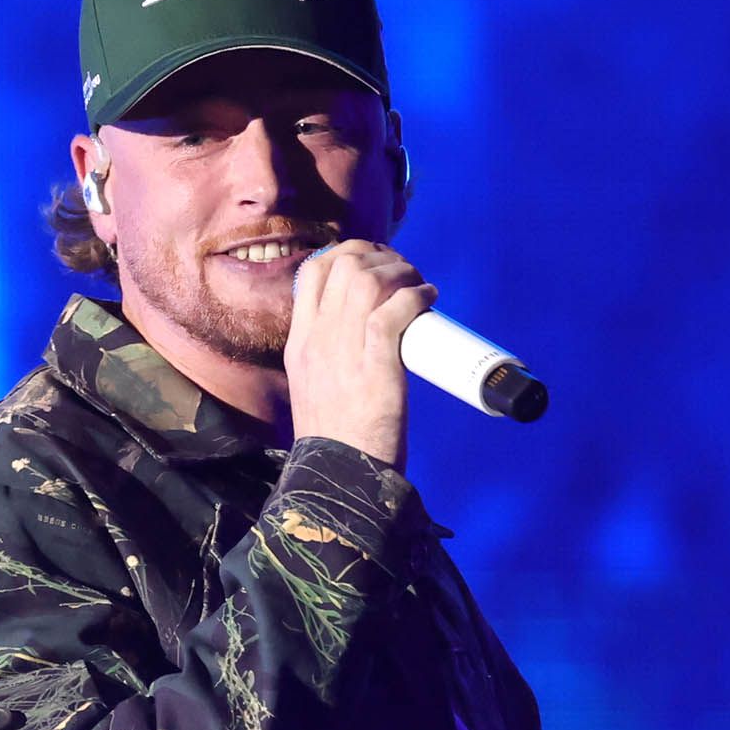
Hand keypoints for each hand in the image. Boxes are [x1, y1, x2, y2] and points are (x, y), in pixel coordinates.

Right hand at [285, 240, 436, 468]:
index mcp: (300, 342)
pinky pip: (393, 311)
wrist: (339, 475)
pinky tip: (429, 300)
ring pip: (366, 280)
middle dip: (378, 256)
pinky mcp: (375, 364)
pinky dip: (415, 296)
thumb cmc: (337, 436)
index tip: (373, 263)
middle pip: (340, 265)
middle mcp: (317, 338)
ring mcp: (343, 350)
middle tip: (403, 272)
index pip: (310, 273)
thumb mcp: (316, 385)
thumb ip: (332, 356)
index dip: (345, 255)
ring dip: (399, 272)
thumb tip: (371, 331)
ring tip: (418, 285)